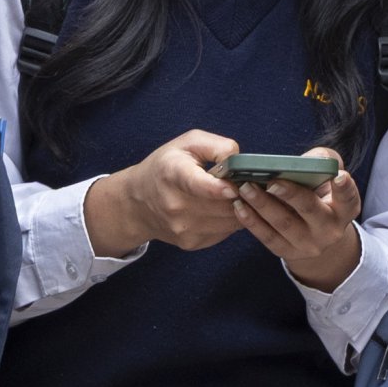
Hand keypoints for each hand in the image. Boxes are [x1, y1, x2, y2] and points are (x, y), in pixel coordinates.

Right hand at [88, 130, 247, 255]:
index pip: (197, 184)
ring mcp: (183, 228)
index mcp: (173, 173)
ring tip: (239, 194)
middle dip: (243, 195)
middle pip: (223, 205)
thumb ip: (218, 147)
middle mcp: (176, 205)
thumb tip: (242, 162)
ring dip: (241, 208)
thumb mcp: (188, 143)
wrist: (138, 202)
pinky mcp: (191, 243)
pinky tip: (224, 207)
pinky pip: (225, 232)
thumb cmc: (166, 166)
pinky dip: (231, 220)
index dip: (219, 187)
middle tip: (249, 183)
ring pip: (230, 222)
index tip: (235, 187)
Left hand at [229, 148, 362, 289]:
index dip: (345, 188)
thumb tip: (304, 160)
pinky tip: (239, 205)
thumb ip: (323, 162)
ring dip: (263, 205)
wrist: (314, 233)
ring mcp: (308, 244)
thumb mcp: (328, 178)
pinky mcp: (286, 251)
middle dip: (290, 194)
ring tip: (246, 188)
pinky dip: (252, 221)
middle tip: (272, 181)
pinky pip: (267, 236)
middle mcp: (329, 230)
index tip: (339, 175)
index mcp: (344, 210)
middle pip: (310, 210)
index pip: (349, 199)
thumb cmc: (319, 194)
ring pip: (284, 224)